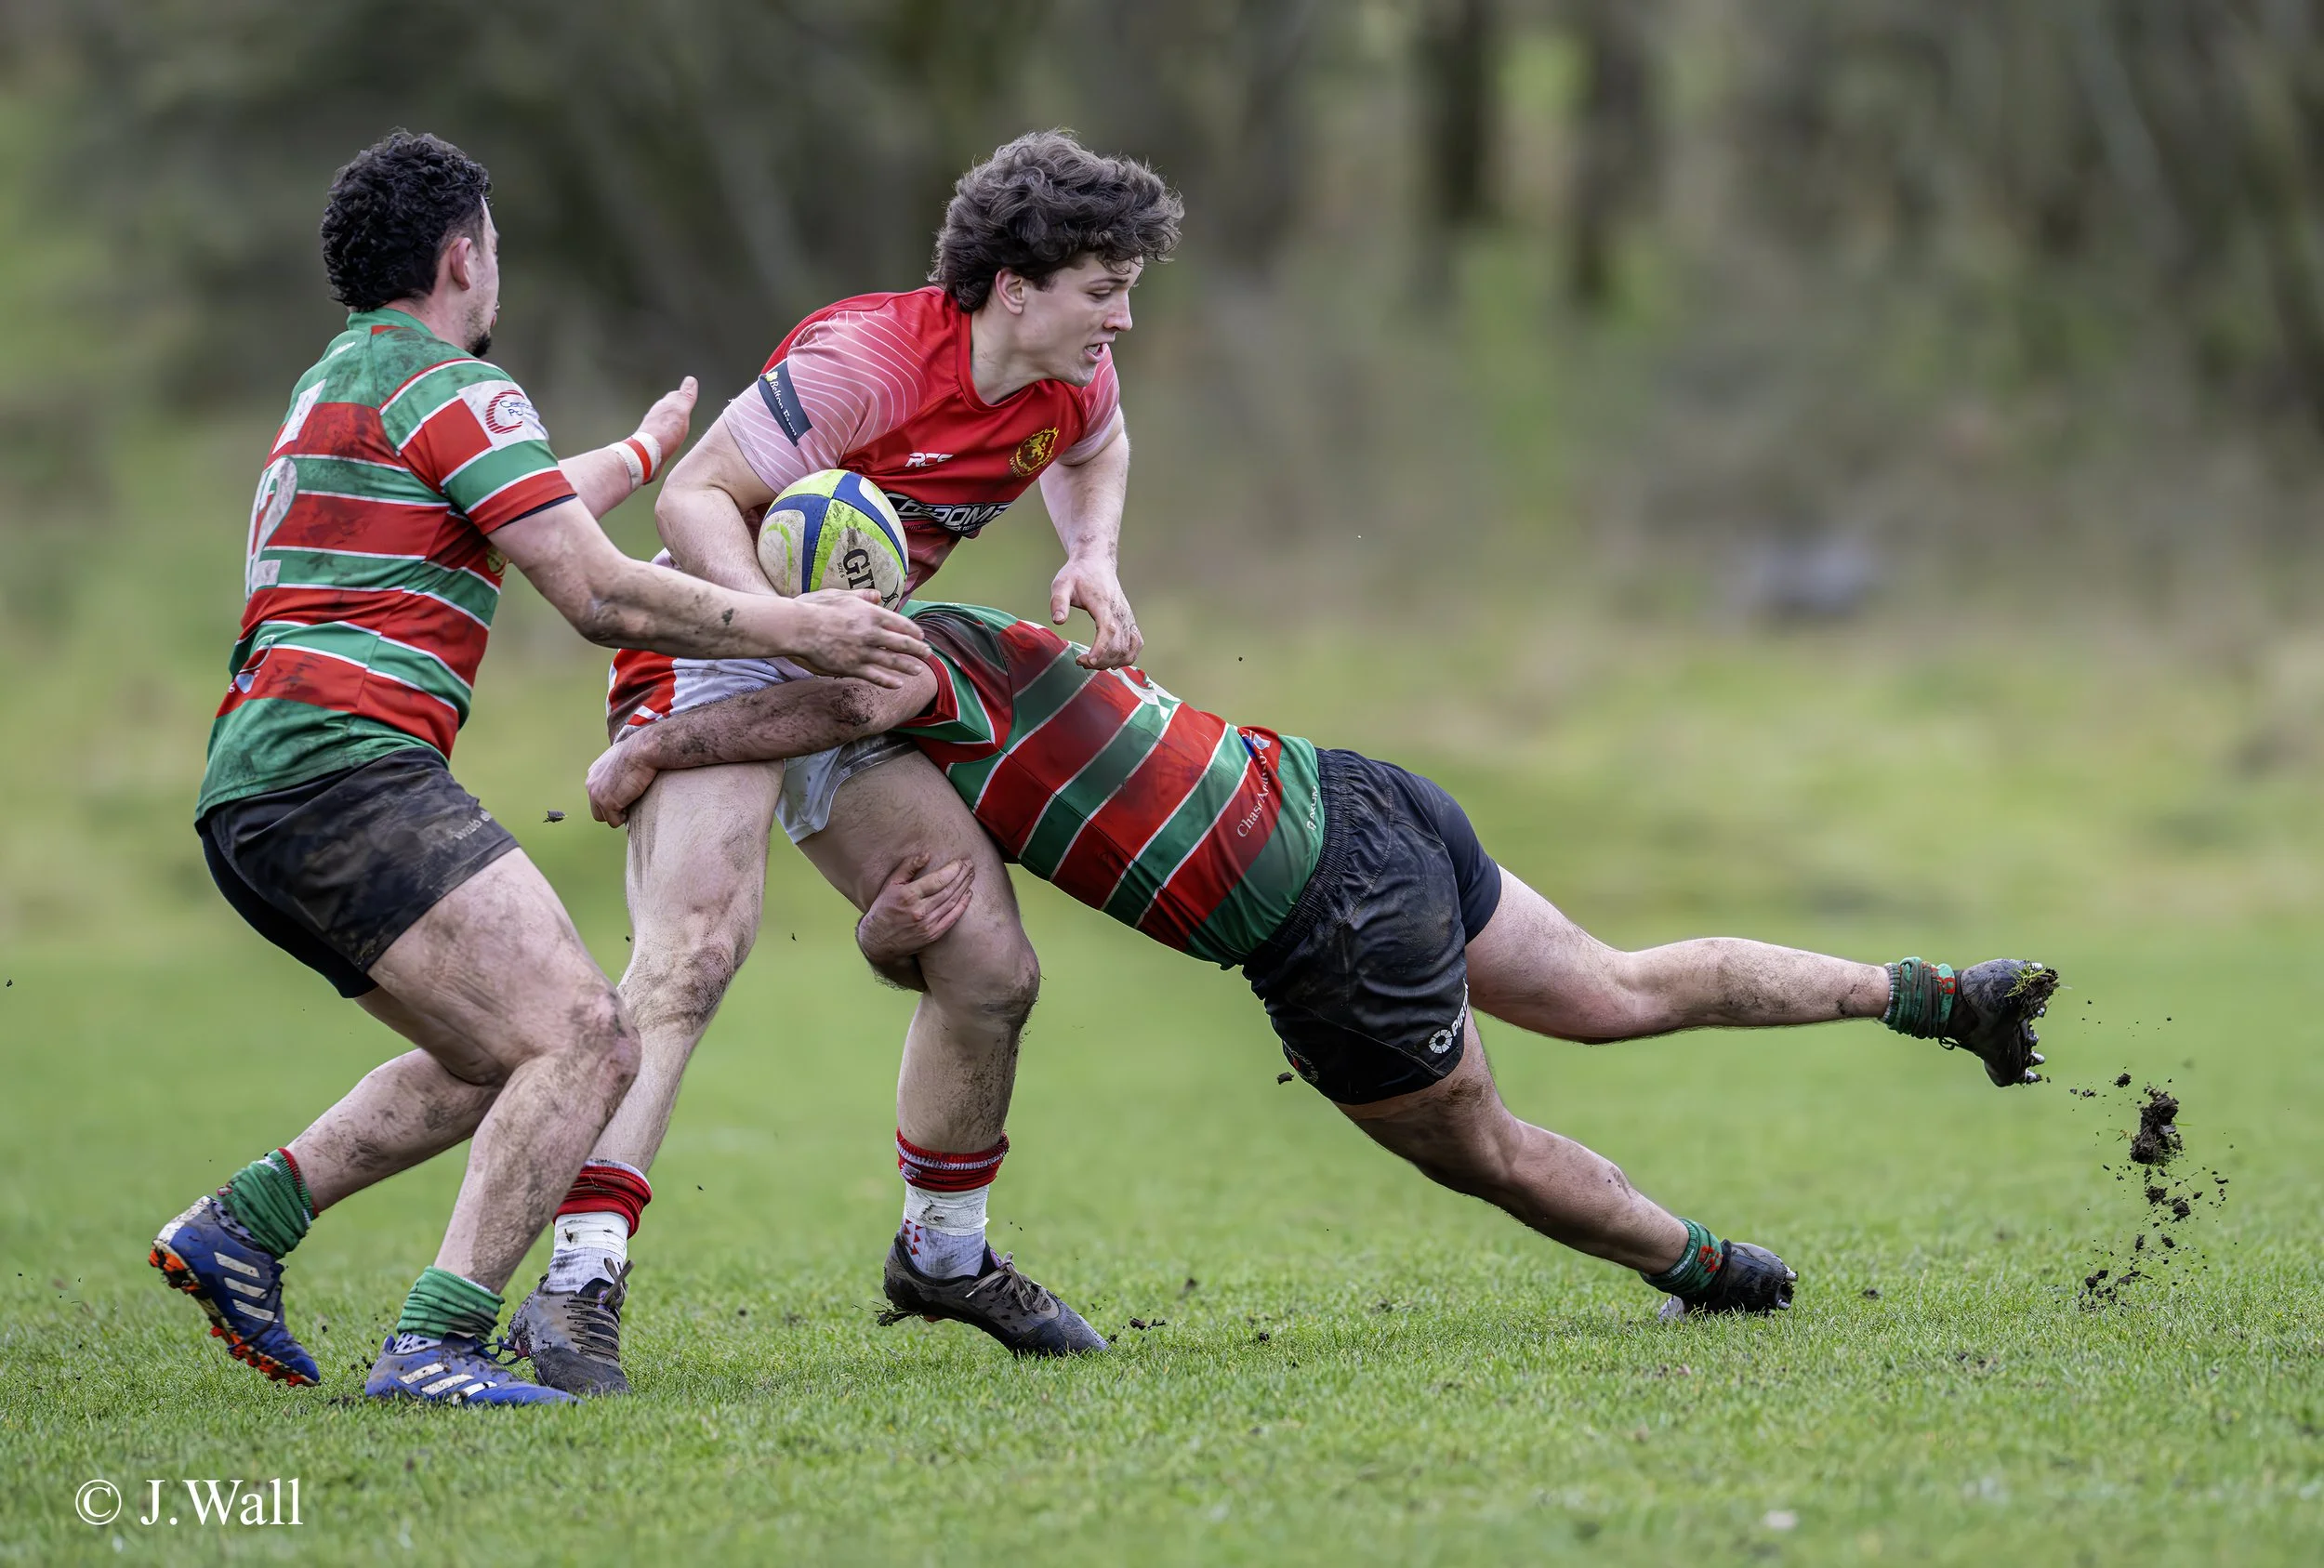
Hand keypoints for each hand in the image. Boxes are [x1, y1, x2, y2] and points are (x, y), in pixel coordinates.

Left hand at [586, 736, 658, 826]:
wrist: (642, 752)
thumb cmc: (639, 751)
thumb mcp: (621, 757)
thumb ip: (616, 767)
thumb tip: (626, 771)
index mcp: (594, 773)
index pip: (597, 793)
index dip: (612, 797)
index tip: (625, 795)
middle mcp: (591, 784)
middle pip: (596, 808)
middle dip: (611, 810)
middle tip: (628, 804)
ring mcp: (597, 795)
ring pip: (603, 817)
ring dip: (617, 815)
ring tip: (632, 805)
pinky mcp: (607, 803)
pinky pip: (613, 821)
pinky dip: (624, 818)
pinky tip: (633, 806)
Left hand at [635, 376, 697, 472]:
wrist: (647, 455)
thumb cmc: (664, 433)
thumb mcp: (680, 411)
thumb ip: (685, 397)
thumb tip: (690, 380)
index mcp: (664, 406)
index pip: (675, 396)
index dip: (683, 395)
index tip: (689, 393)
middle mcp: (656, 416)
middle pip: (667, 408)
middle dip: (675, 408)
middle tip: (683, 408)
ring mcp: (653, 430)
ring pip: (663, 422)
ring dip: (670, 422)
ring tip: (678, 425)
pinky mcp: (652, 444)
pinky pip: (662, 436)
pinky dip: (667, 435)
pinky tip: (670, 441)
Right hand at [786, 589, 928, 688]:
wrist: (798, 628)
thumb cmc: (815, 608)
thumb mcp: (840, 595)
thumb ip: (862, 596)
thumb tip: (877, 595)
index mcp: (871, 614)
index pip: (900, 623)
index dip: (913, 631)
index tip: (921, 636)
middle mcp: (871, 633)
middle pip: (902, 644)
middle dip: (918, 650)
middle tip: (928, 653)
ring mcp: (863, 652)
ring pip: (892, 661)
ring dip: (908, 666)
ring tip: (918, 670)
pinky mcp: (851, 667)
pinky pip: (875, 676)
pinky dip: (889, 681)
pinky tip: (898, 684)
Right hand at [856, 854, 975, 965]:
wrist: (878, 941)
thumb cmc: (884, 908)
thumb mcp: (891, 884)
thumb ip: (908, 867)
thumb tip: (926, 855)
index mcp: (908, 896)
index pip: (937, 880)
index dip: (952, 870)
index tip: (961, 861)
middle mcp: (919, 911)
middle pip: (948, 890)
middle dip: (962, 875)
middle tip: (970, 865)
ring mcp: (928, 925)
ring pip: (952, 902)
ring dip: (964, 887)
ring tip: (971, 876)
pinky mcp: (933, 935)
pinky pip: (952, 918)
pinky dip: (962, 905)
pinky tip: (968, 894)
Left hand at [1050, 556, 1142, 668]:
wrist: (1097, 563)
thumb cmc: (1077, 574)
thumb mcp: (1061, 584)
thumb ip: (1058, 601)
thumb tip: (1058, 621)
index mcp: (1103, 603)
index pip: (1107, 629)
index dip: (1100, 648)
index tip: (1088, 660)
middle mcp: (1120, 612)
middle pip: (1118, 645)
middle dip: (1100, 660)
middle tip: (1080, 661)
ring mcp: (1127, 618)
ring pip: (1127, 649)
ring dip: (1111, 662)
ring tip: (1091, 661)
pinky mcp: (1130, 621)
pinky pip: (1137, 644)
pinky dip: (1128, 657)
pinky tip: (1113, 662)